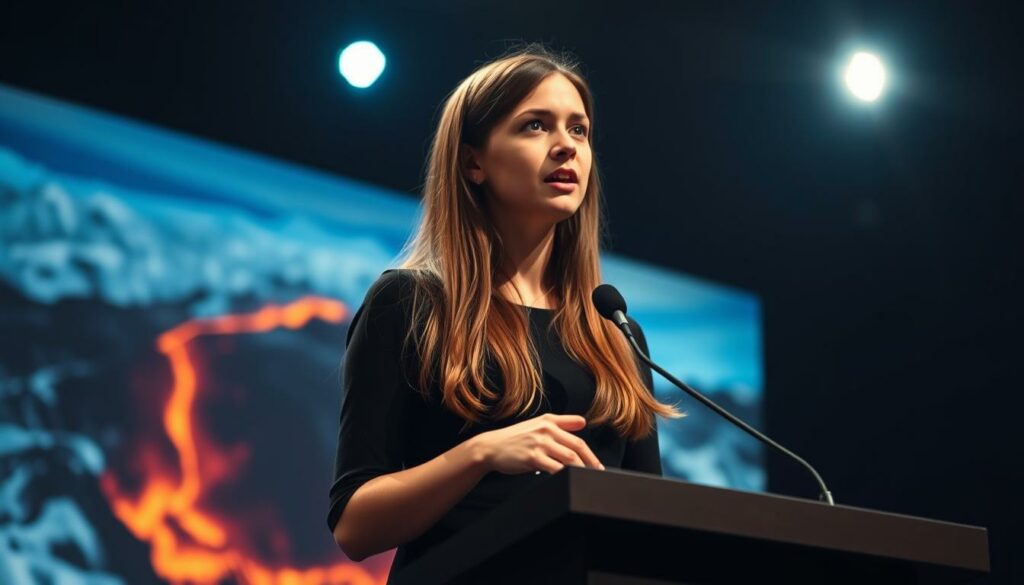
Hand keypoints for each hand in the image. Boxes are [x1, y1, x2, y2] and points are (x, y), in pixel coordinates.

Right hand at [472, 413, 605, 474]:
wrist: (491, 447)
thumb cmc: (515, 439)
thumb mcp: (538, 424)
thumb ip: (562, 422)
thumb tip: (584, 422)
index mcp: (550, 422)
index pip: (578, 439)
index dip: (591, 454)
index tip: (597, 466)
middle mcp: (546, 430)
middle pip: (577, 448)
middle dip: (591, 464)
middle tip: (598, 476)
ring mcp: (539, 443)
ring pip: (569, 458)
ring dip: (581, 470)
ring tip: (587, 480)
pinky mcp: (532, 457)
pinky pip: (555, 468)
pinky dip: (565, 475)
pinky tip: (569, 480)